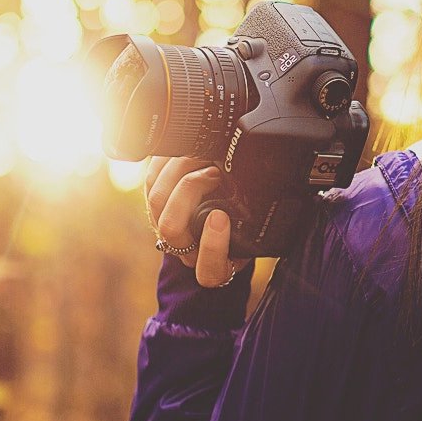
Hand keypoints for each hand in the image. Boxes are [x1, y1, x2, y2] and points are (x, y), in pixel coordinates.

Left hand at [144, 156, 250, 287]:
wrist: (222, 229)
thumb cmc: (244, 229)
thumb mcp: (257, 229)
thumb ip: (260, 218)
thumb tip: (269, 183)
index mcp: (215, 267)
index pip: (210, 271)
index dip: (212, 246)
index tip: (221, 217)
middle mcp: (187, 252)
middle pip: (171, 229)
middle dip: (190, 192)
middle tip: (214, 173)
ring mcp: (166, 228)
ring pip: (157, 201)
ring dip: (179, 173)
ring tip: (203, 156)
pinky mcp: (156, 204)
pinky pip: (152, 181)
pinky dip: (166, 162)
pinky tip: (185, 149)